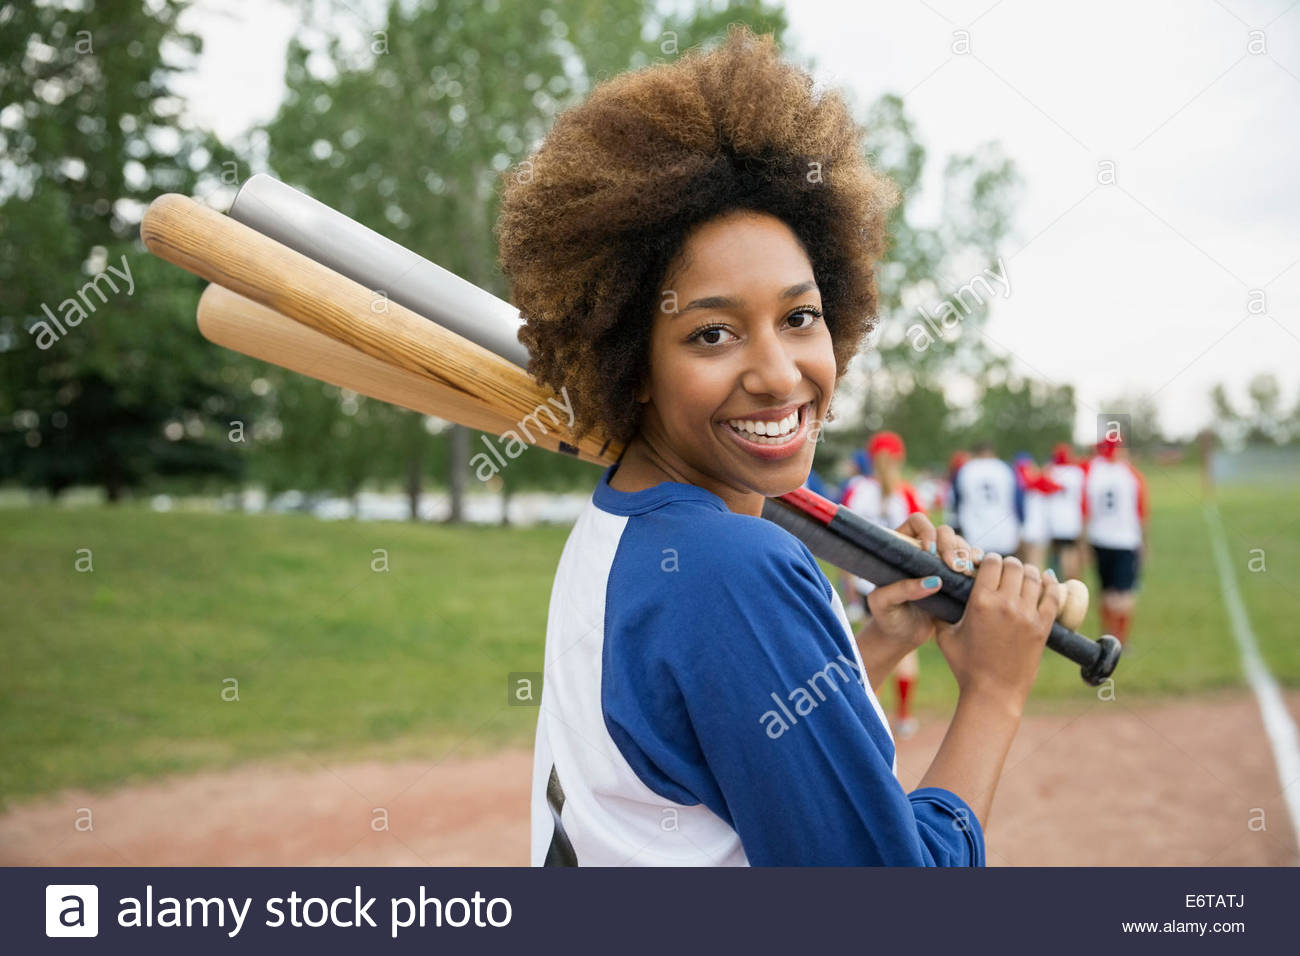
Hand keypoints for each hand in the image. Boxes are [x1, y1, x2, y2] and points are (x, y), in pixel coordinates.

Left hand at [864, 514, 981, 650]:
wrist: (902, 636)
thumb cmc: (887, 617)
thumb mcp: (884, 604)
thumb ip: (902, 590)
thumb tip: (933, 581)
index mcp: (900, 547)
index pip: (917, 522)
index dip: (927, 530)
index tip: (930, 551)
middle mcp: (922, 550)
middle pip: (943, 531)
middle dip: (951, 545)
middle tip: (952, 566)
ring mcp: (941, 563)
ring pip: (960, 545)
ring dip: (965, 554)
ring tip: (964, 572)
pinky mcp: (955, 577)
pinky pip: (971, 562)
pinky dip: (976, 563)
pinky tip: (975, 573)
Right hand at [933, 553, 1059, 710]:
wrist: (993, 693)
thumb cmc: (965, 666)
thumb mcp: (945, 636)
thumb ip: (941, 612)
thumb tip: (936, 594)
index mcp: (980, 602)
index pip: (991, 563)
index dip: (989, 560)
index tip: (987, 565)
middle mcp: (1006, 604)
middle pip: (1013, 565)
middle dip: (1008, 564)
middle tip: (1004, 570)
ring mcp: (1027, 615)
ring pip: (1033, 576)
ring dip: (1027, 572)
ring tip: (1022, 576)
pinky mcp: (1043, 627)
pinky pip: (1052, 596)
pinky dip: (1050, 584)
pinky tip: (1046, 580)